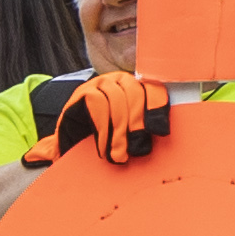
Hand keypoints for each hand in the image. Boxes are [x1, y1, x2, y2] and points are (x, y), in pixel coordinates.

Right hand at [24, 73, 171, 167]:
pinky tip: (104, 148)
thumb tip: (163, 132)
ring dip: (119, 131)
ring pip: (116, 100)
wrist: (71, 148)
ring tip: (120, 154)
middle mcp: (118, 80)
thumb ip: (145, 128)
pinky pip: (97, 104)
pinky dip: (102, 128)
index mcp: (135, 87)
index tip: (161, 131)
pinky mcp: (81, 93)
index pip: (151, 89)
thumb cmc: (106, 141)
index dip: (157, 108)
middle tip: (139, 149)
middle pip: (134, 93)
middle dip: (137, 123)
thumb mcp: (129, 134)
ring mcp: (98, 84)